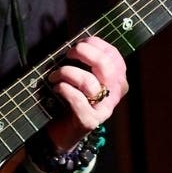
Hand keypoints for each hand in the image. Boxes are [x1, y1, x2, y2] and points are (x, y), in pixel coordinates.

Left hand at [43, 35, 127, 151]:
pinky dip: (64, 90)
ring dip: (66, 73)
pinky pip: (78, 100)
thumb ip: (83, 60)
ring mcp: (104, 108)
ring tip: (54, 76)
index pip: (113, 55)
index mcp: (116, 79)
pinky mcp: (90, 121)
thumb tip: (76, 42)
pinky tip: (57, 89)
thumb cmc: (70, 96)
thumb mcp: (80, 73)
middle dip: (83, 53)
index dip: (94, 44)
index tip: (77, 43)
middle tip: (68, 54)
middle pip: (106, 65)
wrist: (62, 129)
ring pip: (89, 83)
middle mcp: (115, 93)